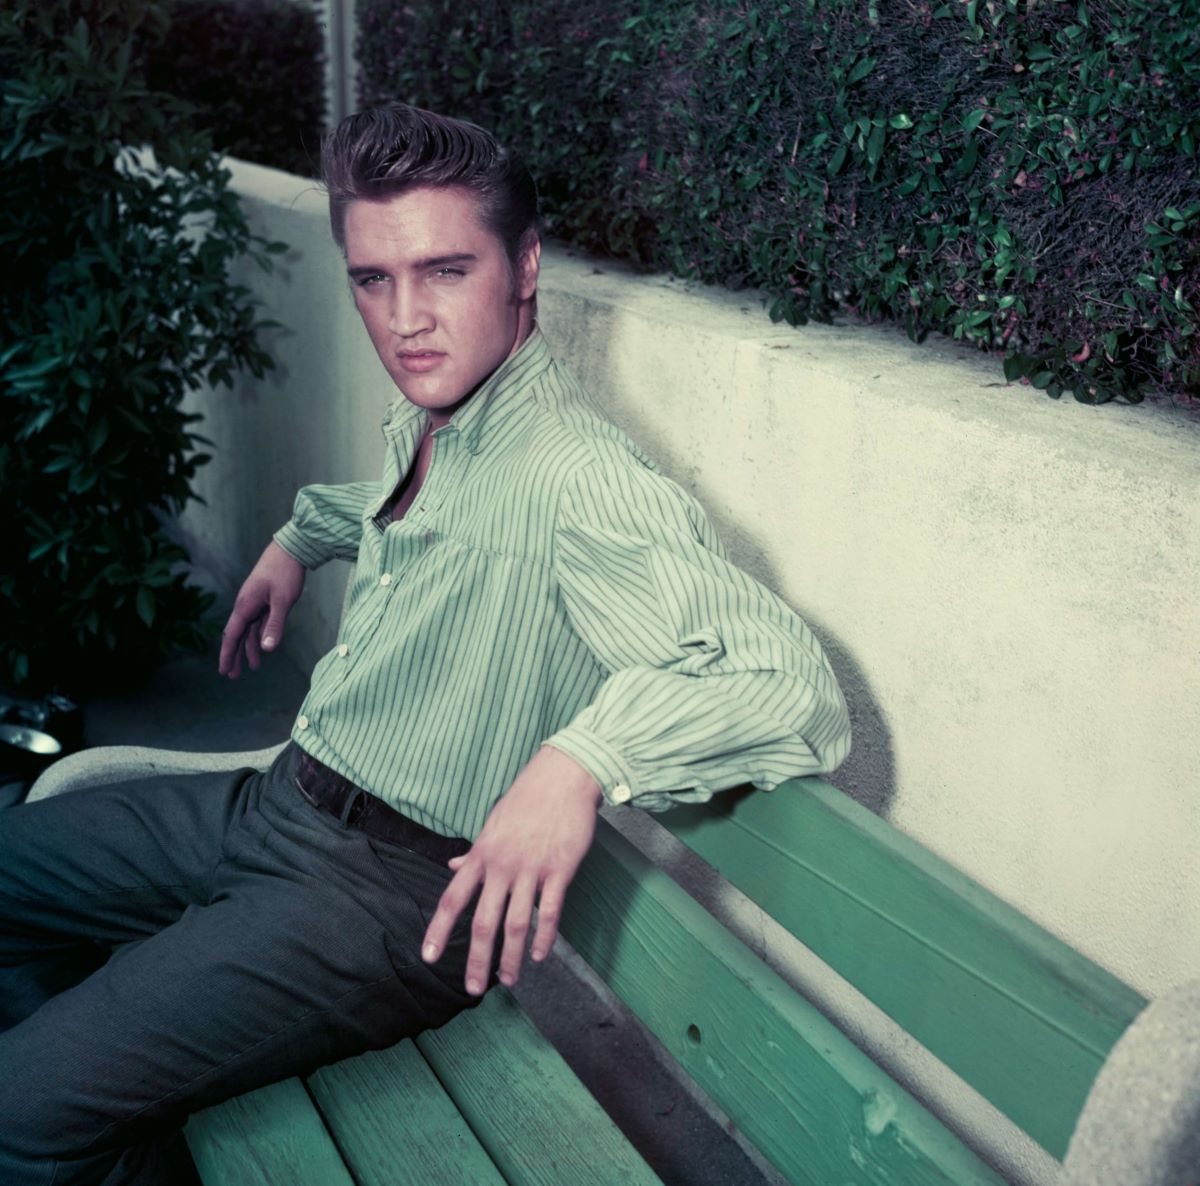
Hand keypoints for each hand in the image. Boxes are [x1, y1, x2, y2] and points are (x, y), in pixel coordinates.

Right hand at [218, 541, 305, 678]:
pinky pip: (258, 622)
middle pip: (237, 635)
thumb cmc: (286, 573)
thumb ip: (275, 625)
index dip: (227, 654)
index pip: (232, 635)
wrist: (291, 549)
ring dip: (249, 648)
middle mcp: (246, 605)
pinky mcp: (264, 599)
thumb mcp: (283, 601)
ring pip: (248, 630)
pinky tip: (263, 646)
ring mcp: (254, 602)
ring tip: (254, 667)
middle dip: (235, 655)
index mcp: (245, 606)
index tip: (223, 671)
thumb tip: (267, 649)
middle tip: (233, 676)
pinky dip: (259, 635)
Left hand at [421, 746, 602, 994]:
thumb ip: (475, 852)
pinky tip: (539, 956)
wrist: (563, 777)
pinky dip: (544, 937)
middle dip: (477, 960)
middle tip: (473, 989)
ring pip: (517, 923)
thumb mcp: (493, 824)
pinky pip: (550, 911)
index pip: (453, 899)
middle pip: (484, 922)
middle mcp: (502, 865)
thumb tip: (454, 867)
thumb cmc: (527, 800)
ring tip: (508, 981)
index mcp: (482, 855)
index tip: (429, 957)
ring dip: (510, 958)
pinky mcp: (560, 869)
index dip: (439, 930)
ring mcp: (531, 868)